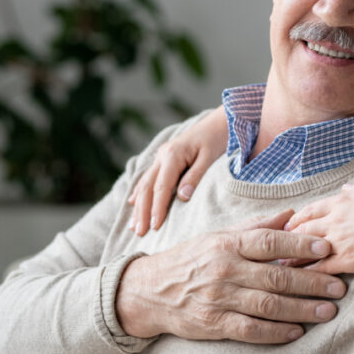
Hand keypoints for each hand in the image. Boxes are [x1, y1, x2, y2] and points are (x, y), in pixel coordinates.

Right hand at [114, 209, 346, 342]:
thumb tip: (290, 214)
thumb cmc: (193, 258)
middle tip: (339, 287)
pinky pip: (250, 330)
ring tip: (328, 311)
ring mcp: (219, 298)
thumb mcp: (221, 235)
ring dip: (301, 309)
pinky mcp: (214, 324)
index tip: (327, 248)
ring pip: (268, 305)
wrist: (150, 290)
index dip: (300, 245)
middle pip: (276, 276)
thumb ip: (257, 226)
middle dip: (312, 282)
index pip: (270, 241)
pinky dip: (275, 332)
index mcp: (229, 244)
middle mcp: (225, 269)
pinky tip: (297, 331)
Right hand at [127, 106, 228, 234]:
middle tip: (139, 233)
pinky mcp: (164, 158)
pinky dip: (140, 192)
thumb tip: (182, 198)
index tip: (155, 227)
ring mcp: (161, 156)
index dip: (157, 208)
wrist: (219, 121)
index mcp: (172, 154)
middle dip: (142, 211)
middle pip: (148, 187)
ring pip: (145, 183)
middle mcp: (162, 154)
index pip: (161, 187)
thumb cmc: (217, 138)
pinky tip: (133, 203)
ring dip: (138, 205)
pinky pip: (148, 177)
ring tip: (133, 226)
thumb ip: (195, 176)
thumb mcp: (209, 157)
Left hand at [284, 182, 353, 274]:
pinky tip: (299, 279)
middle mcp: (334, 220)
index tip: (286, 226)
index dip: (295, 219)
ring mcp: (338, 241)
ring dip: (291, 258)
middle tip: (275, 247)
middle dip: (287, 239)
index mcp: (339, 202)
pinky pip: (321, 267)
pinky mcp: (347, 260)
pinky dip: (308, 273)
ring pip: (306, 250)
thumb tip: (344, 189)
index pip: (309, 211)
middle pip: (302, 230)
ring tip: (280, 266)